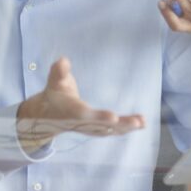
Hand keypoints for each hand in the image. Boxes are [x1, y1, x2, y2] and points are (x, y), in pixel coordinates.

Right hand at [16, 57, 144, 153]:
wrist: (48, 116)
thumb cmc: (55, 94)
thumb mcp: (54, 81)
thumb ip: (59, 71)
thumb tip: (62, 60)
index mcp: (72, 111)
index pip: (86, 115)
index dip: (99, 117)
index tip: (114, 117)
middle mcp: (82, 123)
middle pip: (102, 126)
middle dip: (120, 125)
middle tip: (137, 123)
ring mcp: (90, 128)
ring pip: (109, 130)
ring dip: (127, 127)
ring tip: (142, 122)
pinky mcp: (96, 129)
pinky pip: (112, 131)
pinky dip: (126, 129)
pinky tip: (141, 124)